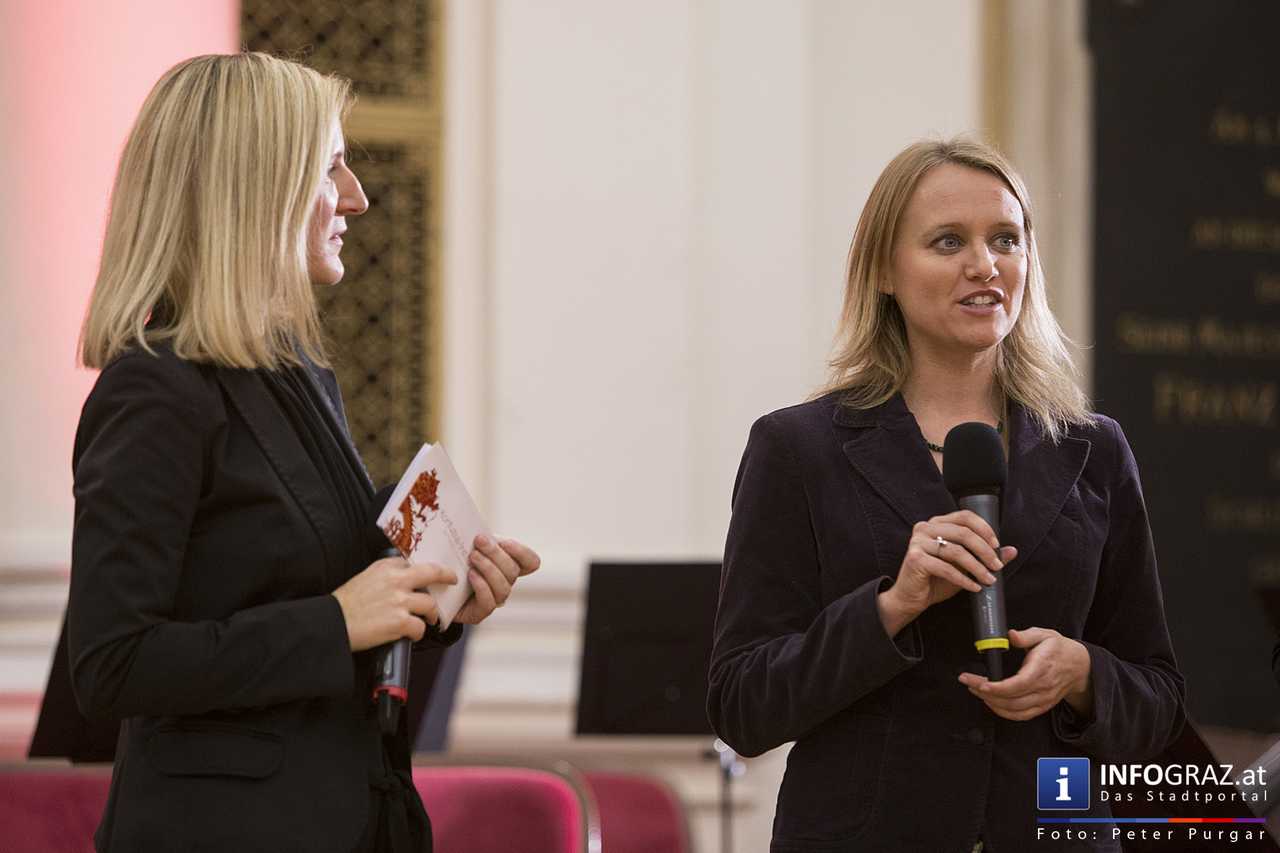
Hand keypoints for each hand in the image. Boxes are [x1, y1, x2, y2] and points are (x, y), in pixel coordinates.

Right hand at [331, 557, 456, 651]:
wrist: (332, 623)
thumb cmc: (346, 604)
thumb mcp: (365, 578)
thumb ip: (386, 575)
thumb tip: (404, 580)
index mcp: (386, 567)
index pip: (415, 562)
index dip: (428, 568)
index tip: (435, 571)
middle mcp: (396, 580)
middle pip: (432, 573)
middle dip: (446, 576)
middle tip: (452, 580)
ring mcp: (399, 601)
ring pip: (430, 605)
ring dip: (432, 615)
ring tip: (429, 620)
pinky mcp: (399, 622)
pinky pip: (420, 627)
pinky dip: (418, 633)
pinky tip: (412, 635)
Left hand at [453, 536, 540, 624]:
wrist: (430, 587)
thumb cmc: (451, 561)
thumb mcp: (468, 544)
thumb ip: (480, 537)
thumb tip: (482, 529)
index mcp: (507, 565)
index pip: (531, 562)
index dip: (523, 553)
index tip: (505, 542)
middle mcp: (505, 583)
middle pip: (513, 570)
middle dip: (496, 553)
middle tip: (479, 541)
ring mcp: (494, 599)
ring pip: (504, 587)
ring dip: (489, 568)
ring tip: (472, 557)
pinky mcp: (479, 613)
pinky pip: (489, 602)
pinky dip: (482, 586)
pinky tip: (470, 574)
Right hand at [877, 511, 1016, 635]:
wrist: (911, 598)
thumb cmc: (936, 579)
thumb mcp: (964, 566)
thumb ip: (984, 556)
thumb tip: (1011, 550)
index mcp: (936, 524)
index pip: (965, 517)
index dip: (984, 529)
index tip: (997, 546)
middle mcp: (925, 528)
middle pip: (963, 533)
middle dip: (985, 551)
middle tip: (997, 566)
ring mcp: (918, 542)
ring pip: (957, 551)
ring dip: (977, 567)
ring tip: (989, 580)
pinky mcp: (915, 559)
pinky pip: (946, 568)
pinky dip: (964, 579)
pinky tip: (974, 587)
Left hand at [958, 627, 1092, 720]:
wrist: (1079, 666)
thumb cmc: (1059, 649)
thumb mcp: (1045, 634)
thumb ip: (1026, 635)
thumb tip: (1011, 636)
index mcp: (1041, 669)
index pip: (1018, 684)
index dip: (998, 688)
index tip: (981, 684)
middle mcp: (1042, 688)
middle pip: (1011, 699)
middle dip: (985, 693)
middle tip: (968, 681)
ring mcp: (1043, 700)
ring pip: (1014, 710)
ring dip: (991, 703)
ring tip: (975, 690)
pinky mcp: (1042, 706)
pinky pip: (1021, 716)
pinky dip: (1004, 713)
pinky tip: (991, 703)